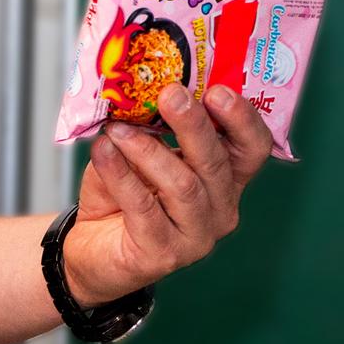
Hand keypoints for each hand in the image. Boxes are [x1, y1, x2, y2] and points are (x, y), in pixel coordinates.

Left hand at [63, 84, 272, 305]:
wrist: (92, 247)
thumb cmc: (122, 194)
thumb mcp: (139, 152)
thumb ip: (147, 126)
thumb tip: (137, 91)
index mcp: (224, 178)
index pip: (252, 148)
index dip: (242, 120)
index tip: (218, 90)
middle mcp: (220, 208)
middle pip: (217, 163)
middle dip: (194, 125)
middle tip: (170, 95)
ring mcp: (196, 236)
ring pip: (183, 186)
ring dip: (148, 151)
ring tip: (118, 129)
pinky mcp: (163, 253)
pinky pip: (144, 208)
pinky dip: (120, 175)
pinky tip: (103, 152)